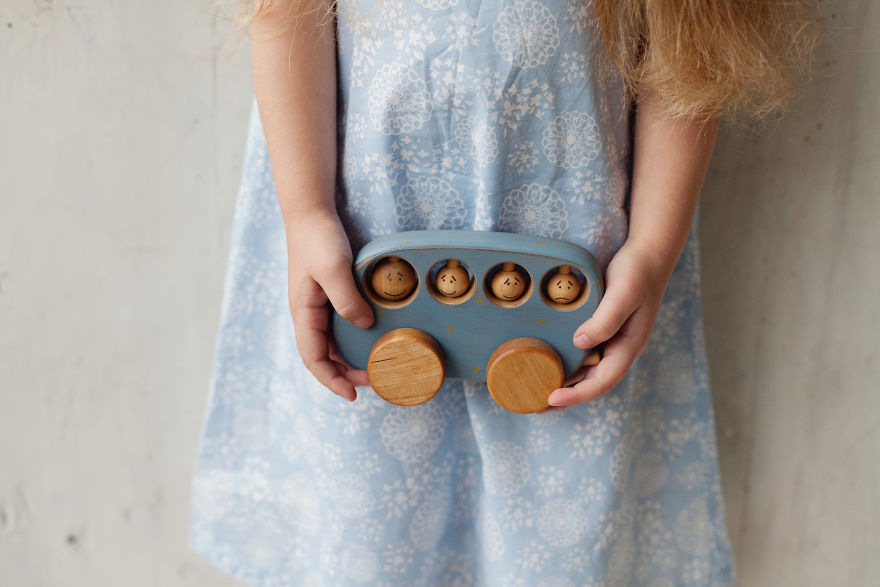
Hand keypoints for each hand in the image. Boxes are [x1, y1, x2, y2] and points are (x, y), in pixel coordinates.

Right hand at [284, 211, 373, 400]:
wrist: (310, 213)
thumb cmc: (318, 239)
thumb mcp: (334, 269)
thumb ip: (347, 299)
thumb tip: (364, 327)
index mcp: (303, 312)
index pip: (313, 358)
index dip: (331, 379)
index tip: (352, 394)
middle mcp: (307, 314)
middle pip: (323, 356)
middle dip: (345, 374)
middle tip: (376, 381)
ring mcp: (316, 305)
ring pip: (331, 343)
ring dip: (349, 358)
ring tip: (376, 365)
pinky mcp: (327, 296)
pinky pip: (338, 326)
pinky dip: (352, 339)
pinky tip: (370, 339)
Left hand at [546, 240, 674, 407]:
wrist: (648, 253)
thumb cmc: (638, 272)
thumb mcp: (623, 294)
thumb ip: (605, 320)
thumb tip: (579, 343)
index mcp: (629, 346)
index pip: (602, 381)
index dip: (578, 394)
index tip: (551, 398)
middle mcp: (621, 348)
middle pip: (593, 382)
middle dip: (567, 396)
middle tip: (535, 406)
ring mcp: (613, 340)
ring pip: (587, 370)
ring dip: (566, 382)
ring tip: (537, 390)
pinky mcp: (603, 329)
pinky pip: (584, 353)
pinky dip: (568, 362)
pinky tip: (549, 361)